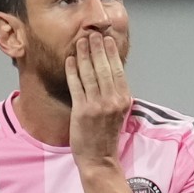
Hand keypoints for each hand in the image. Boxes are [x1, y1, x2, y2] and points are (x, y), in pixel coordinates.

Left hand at [66, 31, 130, 169]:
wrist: (100, 159)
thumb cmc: (107, 135)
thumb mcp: (118, 112)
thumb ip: (115, 93)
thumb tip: (110, 71)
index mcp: (124, 99)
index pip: (118, 70)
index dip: (111, 52)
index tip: (106, 38)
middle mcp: (112, 100)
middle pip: (104, 68)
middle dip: (97, 48)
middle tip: (92, 33)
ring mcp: (97, 105)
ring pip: (90, 74)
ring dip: (84, 55)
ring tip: (80, 42)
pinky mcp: (82, 110)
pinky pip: (76, 85)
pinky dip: (72, 71)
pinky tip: (69, 60)